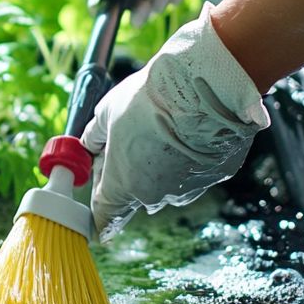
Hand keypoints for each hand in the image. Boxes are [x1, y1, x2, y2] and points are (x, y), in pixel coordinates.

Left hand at [80, 3, 269, 239]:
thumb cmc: (150, 100)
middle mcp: (155, 197)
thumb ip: (94, 137)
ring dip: (160, 164)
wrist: (205, 86)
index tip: (97, 206)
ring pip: (166, 183)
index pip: (105, 216)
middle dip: (129, 172)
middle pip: (135, 194)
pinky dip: (188, 157)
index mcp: (123, 186)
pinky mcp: (214, 177)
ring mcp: (187, 189)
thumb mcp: (107, 113)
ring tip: (163, 127)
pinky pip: (193, 171)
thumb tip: (89, 145)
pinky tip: (188, 129)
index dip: (99, 209)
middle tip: (128, 138)